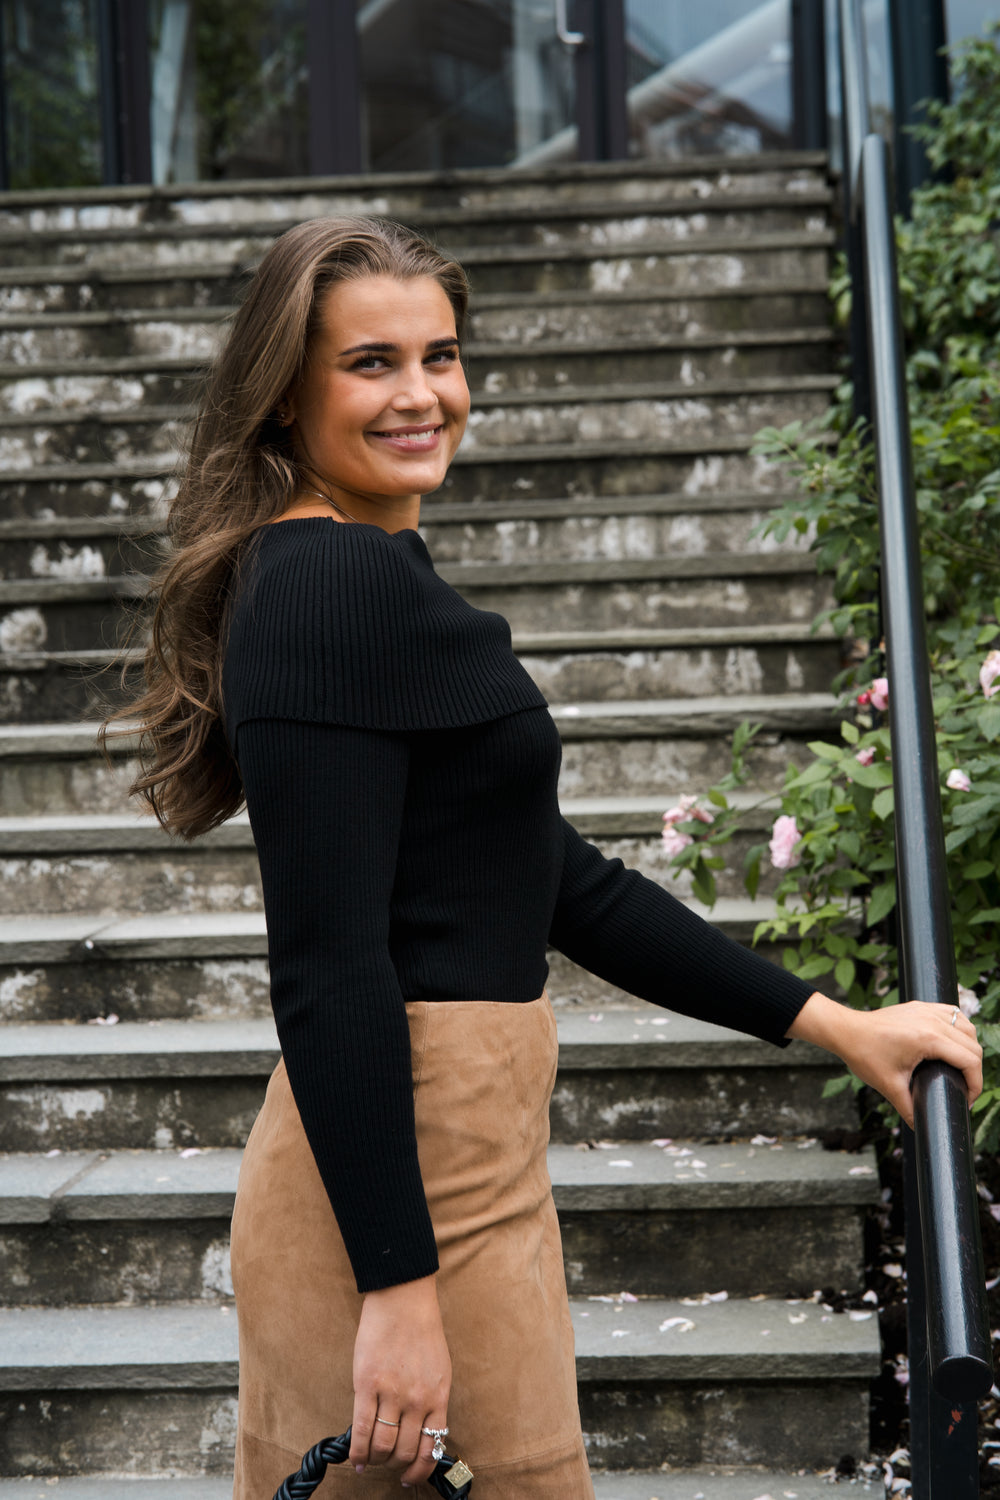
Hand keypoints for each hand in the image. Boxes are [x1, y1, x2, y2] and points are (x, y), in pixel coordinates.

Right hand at [350, 1272, 451, 1486]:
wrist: (403, 1298)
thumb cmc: (421, 1329)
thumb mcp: (438, 1368)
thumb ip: (430, 1399)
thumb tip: (418, 1430)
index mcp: (438, 1396)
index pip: (431, 1448)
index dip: (419, 1470)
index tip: (409, 1477)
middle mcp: (417, 1400)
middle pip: (405, 1452)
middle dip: (394, 1466)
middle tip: (386, 1464)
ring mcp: (392, 1393)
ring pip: (383, 1446)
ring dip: (375, 1460)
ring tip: (370, 1458)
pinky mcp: (367, 1384)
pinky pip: (361, 1429)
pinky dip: (357, 1450)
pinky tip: (355, 1457)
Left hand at [787, 991, 982, 1128]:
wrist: (845, 1030)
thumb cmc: (864, 1054)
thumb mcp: (889, 1086)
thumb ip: (908, 1109)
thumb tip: (920, 1127)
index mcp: (928, 1038)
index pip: (970, 1060)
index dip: (975, 1084)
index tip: (967, 1099)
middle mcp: (932, 1020)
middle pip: (972, 1044)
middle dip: (974, 1070)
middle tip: (964, 1088)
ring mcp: (926, 1010)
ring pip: (966, 1025)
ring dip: (970, 1046)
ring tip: (961, 1068)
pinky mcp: (920, 1006)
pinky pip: (952, 1013)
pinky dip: (959, 1026)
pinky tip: (954, 1041)